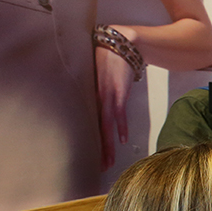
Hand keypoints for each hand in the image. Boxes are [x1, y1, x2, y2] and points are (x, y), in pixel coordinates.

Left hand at [94, 27, 137, 169]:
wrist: (120, 43)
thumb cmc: (107, 57)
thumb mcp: (95, 75)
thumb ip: (94, 90)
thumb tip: (95, 102)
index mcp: (89, 96)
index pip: (88, 125)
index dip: (91, 143)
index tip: (90, 158)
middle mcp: (97, 99)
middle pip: (97, 130)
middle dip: (99, 150)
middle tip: (99, 168)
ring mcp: (108, 97)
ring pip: (106, 126)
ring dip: (108, 145)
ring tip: (108, 161)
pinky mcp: (119, 93)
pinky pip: (119, 114)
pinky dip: (121, 127)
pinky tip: (123, 140)